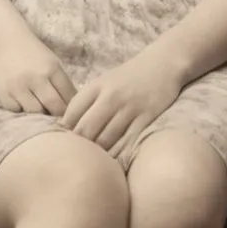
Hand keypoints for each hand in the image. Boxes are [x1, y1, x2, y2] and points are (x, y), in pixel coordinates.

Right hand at [0, 33, 77, 115]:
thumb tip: (73, 109)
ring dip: (39, 113)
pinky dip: (21, 110)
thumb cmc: (34, 54)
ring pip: (34, 112)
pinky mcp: (2, 93)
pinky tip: (23, 102)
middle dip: (57, 114)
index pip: (68, 96)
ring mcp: (17, 86)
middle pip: (53, 106)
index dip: (71, 108)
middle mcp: (34, 77)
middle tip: (56, 116)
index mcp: (51, 68)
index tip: (70, 112)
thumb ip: (62, 84)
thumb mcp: (53, 63)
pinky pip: (16, 111)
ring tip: (39, 108)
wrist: (5, 41)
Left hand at [60, 47, 184, 149]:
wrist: (162, 64)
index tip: (65, 142)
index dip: (64, 132)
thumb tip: (66, 128)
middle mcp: (111, 97)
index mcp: (96, 86)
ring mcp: (129, 108)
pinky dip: (118, 155)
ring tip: (95, 162)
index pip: (71, 114)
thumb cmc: (128, 77)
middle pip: (86, 129)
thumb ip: (86, 101)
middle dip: (79, 146)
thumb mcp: (103, 82)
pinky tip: (114, 161)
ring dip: (98, 154)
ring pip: (105, 140)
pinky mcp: (147, 118)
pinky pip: (127, 143)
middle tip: (79, 157)